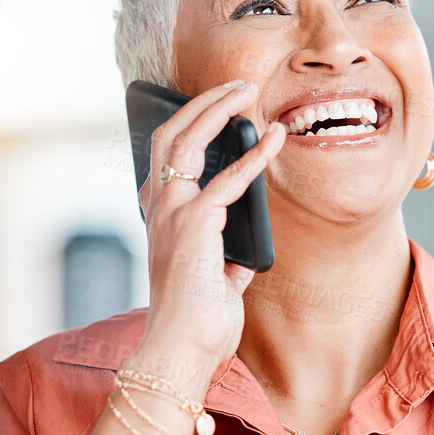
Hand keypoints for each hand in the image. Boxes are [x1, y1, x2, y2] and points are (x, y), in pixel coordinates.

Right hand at [136, 80, 286, 397]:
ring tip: (248, 90)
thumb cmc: (197, 323)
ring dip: (218, 109)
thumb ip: (228, 257)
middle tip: (236, 85)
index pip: (167, 155)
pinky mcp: (195, 225)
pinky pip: (228, 179)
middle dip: (202, 102)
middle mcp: (158, 209)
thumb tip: (246, 249)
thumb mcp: (216, 280)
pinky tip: (275, 139)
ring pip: (186, 140)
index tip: (220, 106)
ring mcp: (171, 214)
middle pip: (169, 134)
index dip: (190, 123)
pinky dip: (254, 155)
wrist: (183, 349)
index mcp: (160, 218)